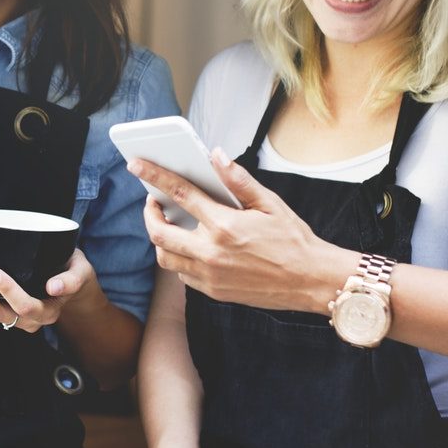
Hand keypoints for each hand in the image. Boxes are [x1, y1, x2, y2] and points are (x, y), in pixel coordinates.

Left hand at [0, 249, 95, 331]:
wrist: (69, 280)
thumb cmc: (73, 270)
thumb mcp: (80, 271)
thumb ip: (71, 280)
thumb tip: (53, 287)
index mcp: (48, 311)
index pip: (25, 306)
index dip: (9, 291)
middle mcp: (30, 320)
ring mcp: (14, 317)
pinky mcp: (3, 309)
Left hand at [129, 150, 353, 311]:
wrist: (310, 281)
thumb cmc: (293, 240)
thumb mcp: (269, 203)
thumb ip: (238, 179)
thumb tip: (216, 156)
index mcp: (224, 225)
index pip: (179, 193)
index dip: (154, 175)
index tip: (137, 165)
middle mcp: (211, 252)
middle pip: (159, 232)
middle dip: (149, 213)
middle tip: (153, 201)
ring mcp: (210, 275)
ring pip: (165, 257)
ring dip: (160, 239)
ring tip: (168, 224)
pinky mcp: (213, 291)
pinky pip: (181, 274)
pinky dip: (178, 258)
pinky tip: (188, 245)